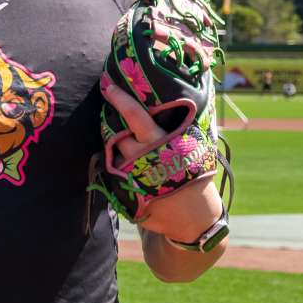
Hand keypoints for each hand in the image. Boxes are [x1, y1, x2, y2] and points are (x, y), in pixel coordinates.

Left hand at [100, 73, 222, 242]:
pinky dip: (120, 165)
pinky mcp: (125, 191)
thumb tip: (178, 97)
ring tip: (128, 141)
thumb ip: (181, 126)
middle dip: (111, 120)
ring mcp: (132, 174)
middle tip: (110, 104)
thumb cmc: (194, 174)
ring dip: (117, 144)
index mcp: (161, 141)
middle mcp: (143, 156)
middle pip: (117, 132)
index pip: (136, 116)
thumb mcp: (194, 146)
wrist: (193, 217)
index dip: (121, 99)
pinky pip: (115, 171)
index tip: (108, 86)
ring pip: (114, 151)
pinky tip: (131, 165)